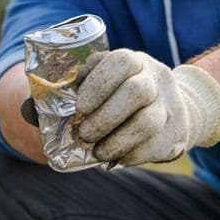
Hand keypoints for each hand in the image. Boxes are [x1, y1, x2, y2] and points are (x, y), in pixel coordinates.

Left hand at [75, 49, 219, 164]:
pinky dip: (129, 155)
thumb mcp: (104, 79)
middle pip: (137, 91)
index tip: (80, 107)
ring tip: (98, 150)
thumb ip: (78, 84)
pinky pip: (152, 147)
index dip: (98, 84)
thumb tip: (44, 102)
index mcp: (136, 62)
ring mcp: (169, 106)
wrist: (169, 108)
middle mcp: (156, 79)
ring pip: (146, 123)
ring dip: (115, 142)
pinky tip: (115, 157)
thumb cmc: (122, 94)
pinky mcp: (175, 133)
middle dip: (104, 118)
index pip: (122, 61)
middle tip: (85, 134)